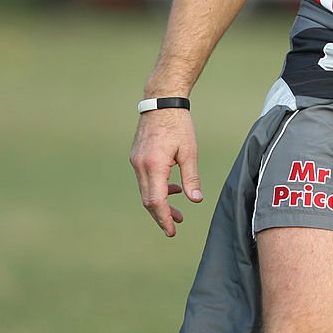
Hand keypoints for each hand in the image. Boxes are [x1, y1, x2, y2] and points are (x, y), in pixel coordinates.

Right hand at [129, 108, 202, 236]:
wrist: (162, 102)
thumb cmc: (179, 125)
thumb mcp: (189, 152)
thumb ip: (191, 178)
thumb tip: (195, 201)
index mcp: (154, 165)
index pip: (156, 201)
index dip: (164, 218)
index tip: (172, 231)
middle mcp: (140, 166)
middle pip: (148, 200)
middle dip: (162, 214)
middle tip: (176, 225)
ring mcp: (136, 161)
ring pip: (146, 190)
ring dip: (160, 202)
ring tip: (178, 210)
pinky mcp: (136, 157)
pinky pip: (145, 179)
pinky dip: (157, 188)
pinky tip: (172, 188)